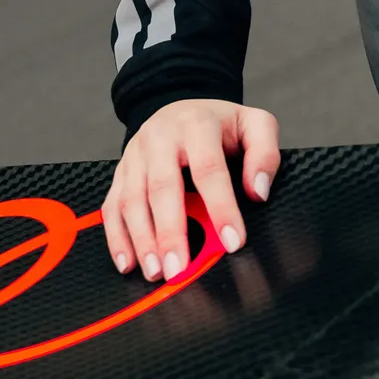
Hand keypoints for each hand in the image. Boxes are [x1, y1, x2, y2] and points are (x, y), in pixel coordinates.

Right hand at [102, 100, 280, 284]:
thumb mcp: (254, 124)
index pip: (208, 169)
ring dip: (142, 240)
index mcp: (196, 124)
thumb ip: (265, 153)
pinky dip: (117, 237)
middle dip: (170, 232)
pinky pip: (112, 206)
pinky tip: (128, 262)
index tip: (232, 242)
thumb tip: (259, 190)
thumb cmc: (219, 124)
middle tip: (179, 268)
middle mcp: (160, 138)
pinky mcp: (121, 173)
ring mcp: (135, 156)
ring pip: (132, 199)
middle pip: (162, 188)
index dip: (221, 207)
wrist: (180, 106)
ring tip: (156, 272)